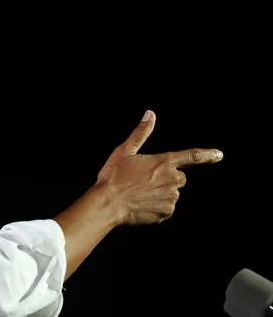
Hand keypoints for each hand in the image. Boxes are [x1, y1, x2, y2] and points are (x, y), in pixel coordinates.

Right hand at [95, 110, 222, 225]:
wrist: (107, 204)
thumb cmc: (114, 177)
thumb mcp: (124, 151)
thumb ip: (141, 133)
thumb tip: (150, 114)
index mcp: (164, 162)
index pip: (192, 157)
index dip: (207, 155)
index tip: (219, 155)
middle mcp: (172, 179)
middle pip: (179, 178)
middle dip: (166, 178)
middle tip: (144, 181)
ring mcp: (170, 197)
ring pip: (171, 194)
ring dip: (159, 193)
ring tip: (138, 193)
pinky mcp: (166, 212)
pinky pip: (165, 208)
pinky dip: (155, 206)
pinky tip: (140, 204)